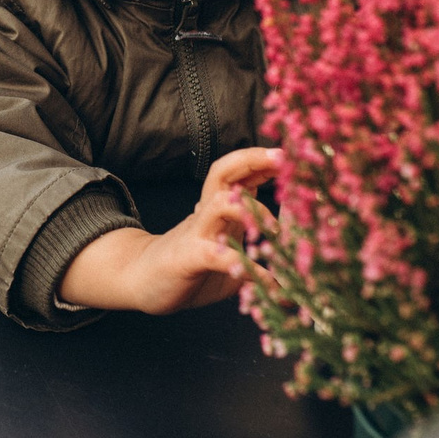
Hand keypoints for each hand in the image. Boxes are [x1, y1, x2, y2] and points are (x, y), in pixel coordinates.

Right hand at [57, 148, 281, 314]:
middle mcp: (206, 213)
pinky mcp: (189, 258)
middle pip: (223, 172)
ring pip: (219, 204)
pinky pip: (220, 256)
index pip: (238, 171)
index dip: (263, 160)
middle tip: (283, 159)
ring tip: (277, 230)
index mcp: (216, 207)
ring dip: (251, 211)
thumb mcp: (229, 247)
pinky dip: (248, 268)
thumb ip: (254, 240)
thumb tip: (297, 244)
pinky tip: (270, 283)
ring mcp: (196, 232)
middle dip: (252, 161)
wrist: (141, 280)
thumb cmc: (192, 265)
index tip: (292, 155)